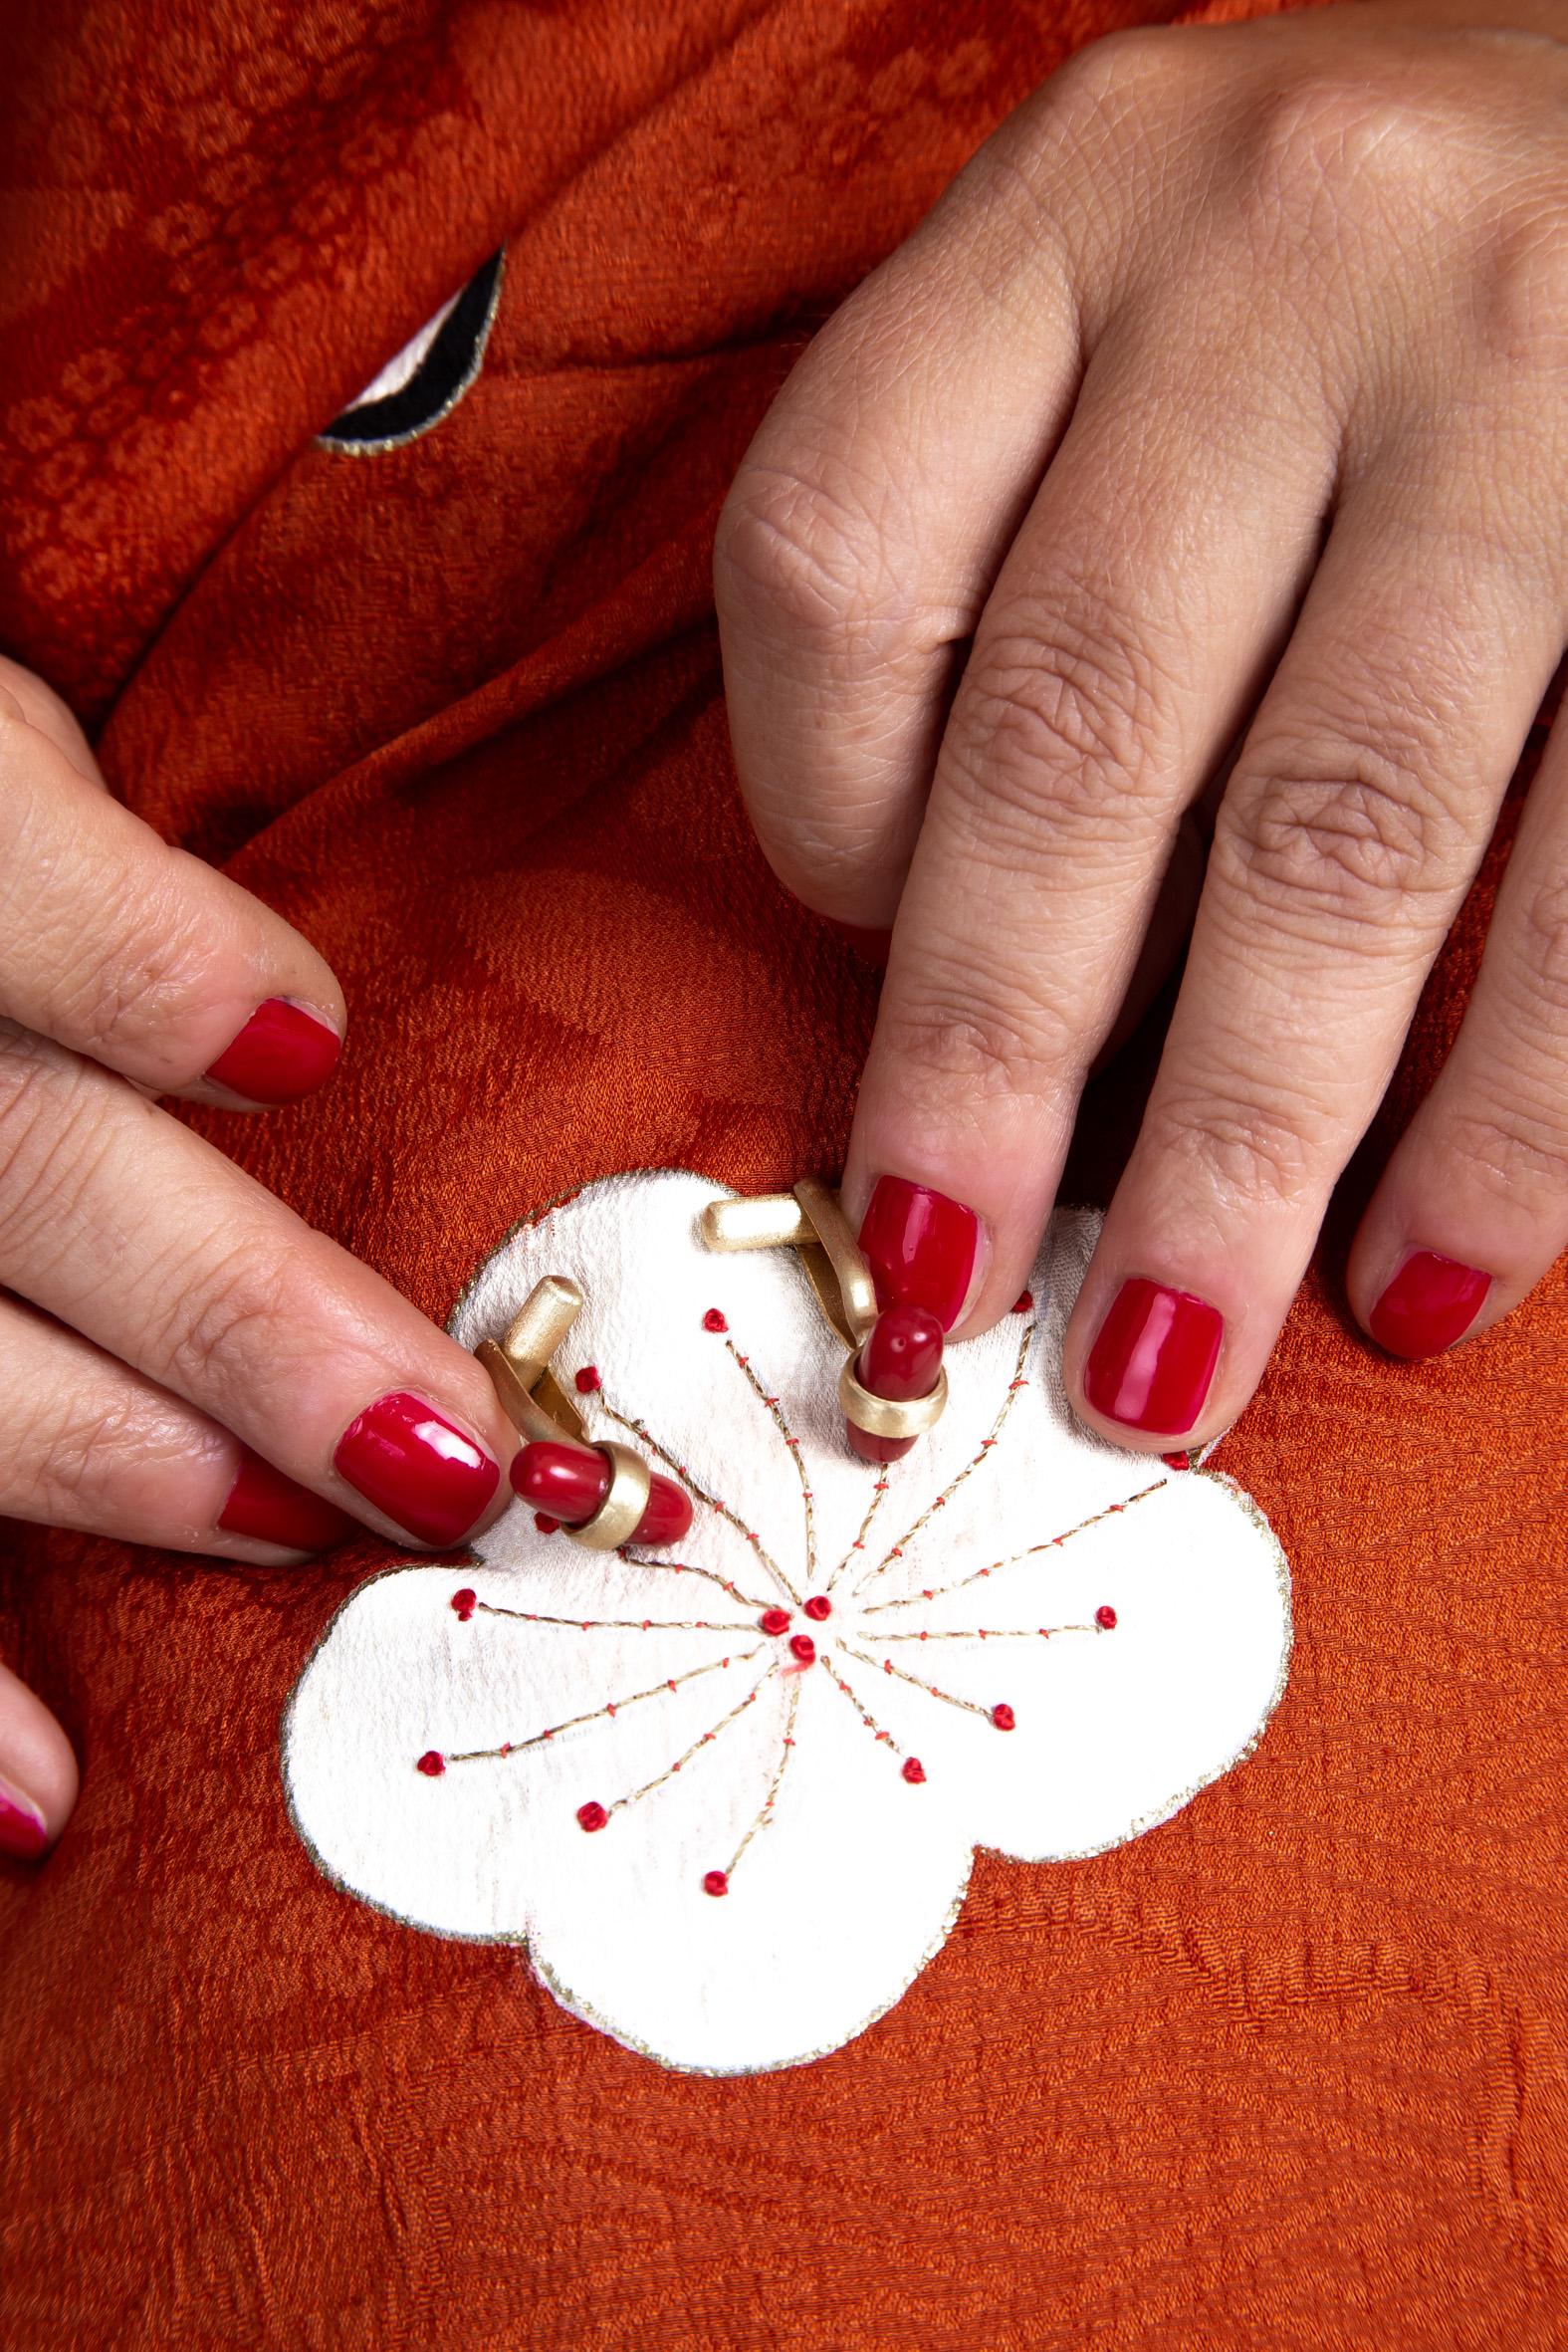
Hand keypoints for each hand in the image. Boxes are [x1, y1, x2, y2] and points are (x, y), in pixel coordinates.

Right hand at [0, 660, 515, 1858]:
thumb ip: (81, 859)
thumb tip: (297, 1042)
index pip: (0, 883)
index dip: (138, 965)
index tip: (310, 1046)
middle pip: (18, 1171)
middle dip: (232, 1316)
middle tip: (446, 1447)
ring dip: (103, 1466)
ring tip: (289, 1536)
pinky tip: (43, 1800)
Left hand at [716, 0, 1567, 1443]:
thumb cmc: (1359, 279)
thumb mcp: (1144, 310)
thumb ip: (1023, 563)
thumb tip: (971, 998)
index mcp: (1071, 203)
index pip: (838, 559)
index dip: (820, 818)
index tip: (869, 957)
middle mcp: (1290, 249)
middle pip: (1071, 739)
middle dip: (996, 1071)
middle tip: (939, 1311)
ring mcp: (1532, 369)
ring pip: (1336, 837)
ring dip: (1240, 1147)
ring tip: (1168, 1365)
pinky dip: (1513, 1111)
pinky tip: (1432, 1269)